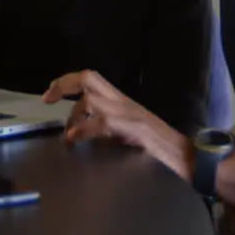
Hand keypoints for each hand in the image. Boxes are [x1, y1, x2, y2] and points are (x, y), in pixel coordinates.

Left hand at [43, 70, 192, 179]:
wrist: (186, 157)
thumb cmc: (158, 149)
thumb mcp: (126, 134)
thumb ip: (106, 128)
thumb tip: (80, 132)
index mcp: (122, 102)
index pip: (92, 79)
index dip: (67, 81)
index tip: (49, 94)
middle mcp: (124, 102)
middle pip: (89, 78)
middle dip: (64, 84)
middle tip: (48, 98)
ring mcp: (129, 114)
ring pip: (93, 99)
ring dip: (74, 114)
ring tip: (69, 134)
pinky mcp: (133, 128)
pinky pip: (103, 122)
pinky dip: (85, 129)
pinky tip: (76, 138)